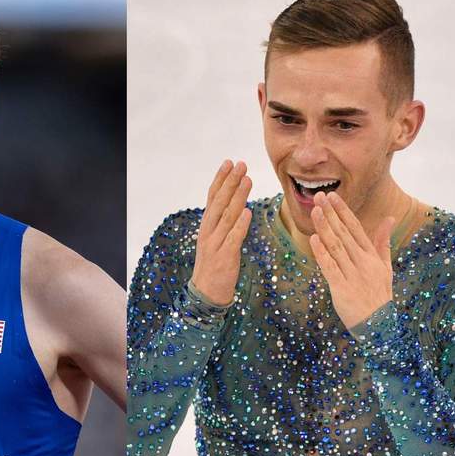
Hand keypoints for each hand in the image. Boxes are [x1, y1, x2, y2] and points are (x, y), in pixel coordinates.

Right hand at [190, 160, 252, 305]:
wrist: (206, 293)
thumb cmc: (214, 265)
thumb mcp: (216, 240)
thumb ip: (224, 222)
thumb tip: (237, 203)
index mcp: (207, 225)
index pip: (213, 197)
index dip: (221, 179)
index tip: (229, 162)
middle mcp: (209, 231)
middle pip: (220, 202)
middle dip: (231, 181)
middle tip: (241, 164)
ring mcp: (216, 244)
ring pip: (227, 216)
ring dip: (238, 196)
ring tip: (247, 180)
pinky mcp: (225, 257)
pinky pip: (233, 238)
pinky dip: (240, 225)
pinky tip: (247, 211)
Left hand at [308, 191, 395, 328]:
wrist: (379, 325)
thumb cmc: (380, 295)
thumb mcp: (386, 267)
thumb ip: (383, 242)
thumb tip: (390, 218)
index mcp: (372, 256)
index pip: (356, 228)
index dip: (343, 211)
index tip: (333, 196)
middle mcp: (363, 262)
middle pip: (344, 234)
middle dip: (331, 214)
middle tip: (319, 197)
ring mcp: (353, 275)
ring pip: (336, 247)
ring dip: (325, 228)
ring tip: (315, 211)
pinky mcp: (342, 289)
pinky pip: (330, 268)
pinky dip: (322, 253)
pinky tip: (314, 239)